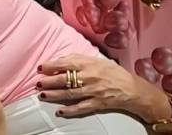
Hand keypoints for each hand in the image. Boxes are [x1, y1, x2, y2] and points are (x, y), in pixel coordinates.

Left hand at [37, 54, 171, 121]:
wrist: (133, 88)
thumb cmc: (113, 72)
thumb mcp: (97, 60)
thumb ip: (79, 59)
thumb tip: (61, 60)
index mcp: (89, 64)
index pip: (66, 63)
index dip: (52, 65)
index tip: (41, 68)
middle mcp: (90, 77)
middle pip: (65, 79)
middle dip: (49, 81)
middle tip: (38, 83)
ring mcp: (93, 91)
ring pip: (70, 93)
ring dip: (55, 95)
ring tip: (42, 95)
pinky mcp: (98, 103)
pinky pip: (81, 107)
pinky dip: (70, 110)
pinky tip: (60, 111)